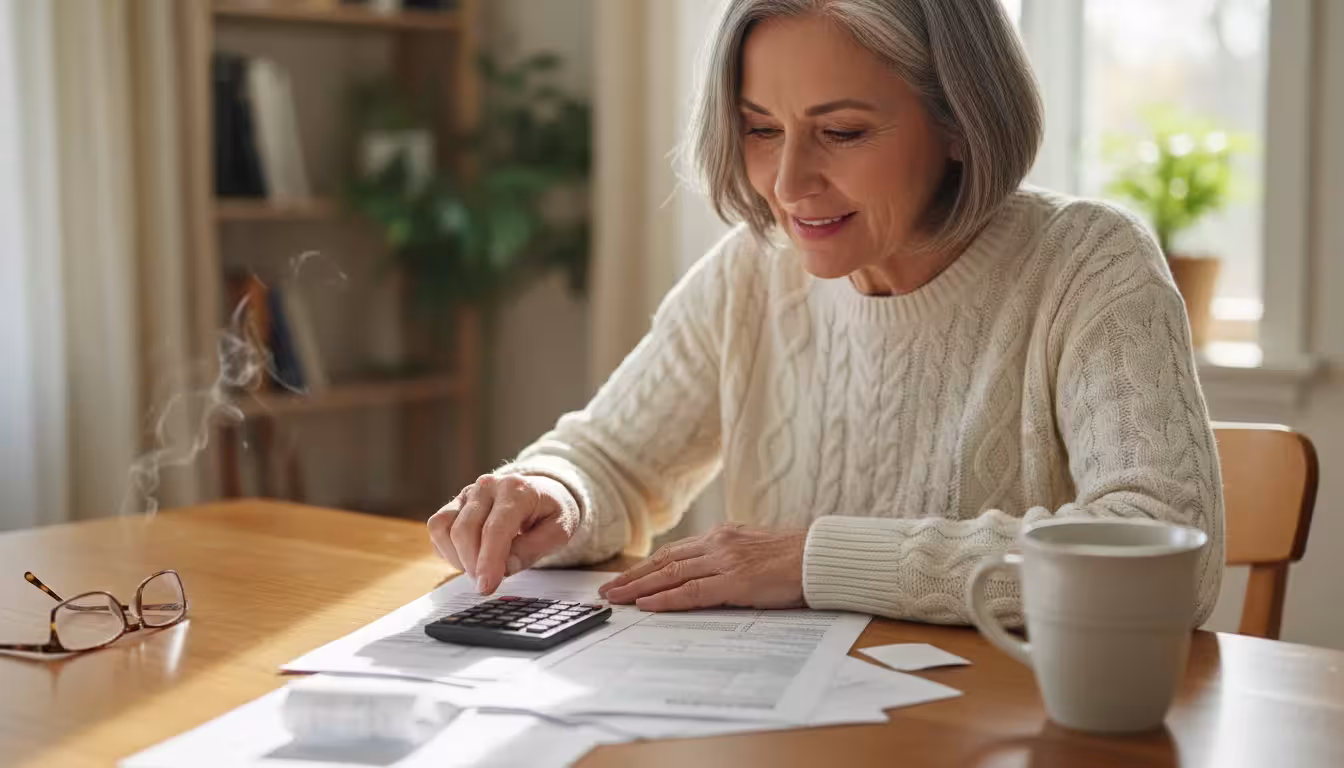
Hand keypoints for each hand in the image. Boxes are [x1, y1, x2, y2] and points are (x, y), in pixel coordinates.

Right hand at [427, 474, 579, 594]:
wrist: (542, 494)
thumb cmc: (549, 513)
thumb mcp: (558, 532)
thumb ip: (533, 550)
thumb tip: (504, 569)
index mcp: (517, 490)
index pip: (495, 529)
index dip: (488, 561)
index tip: (486, 587)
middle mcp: (488, 486)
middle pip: (465, 530)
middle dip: (472, 564)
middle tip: (487, 584)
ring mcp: (468, 493)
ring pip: (445, 528)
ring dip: (457, 557)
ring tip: (479, 569)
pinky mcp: (455, 503)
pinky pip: (438, 528)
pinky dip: (447, 550)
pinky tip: (469, 557)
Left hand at [597, 524, 806, 610]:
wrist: (820, 558)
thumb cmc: (793, 558)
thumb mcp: (753, 550)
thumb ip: (729, 558)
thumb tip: (708, 573)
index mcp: (722, 536)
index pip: (674, 552)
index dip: (646, 566)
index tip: (625, 578)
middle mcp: (718, 544)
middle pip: (665, 561)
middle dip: (633, 577)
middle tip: (608, 590)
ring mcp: (725, 561)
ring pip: (671, 574)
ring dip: (640, 588)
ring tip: (617, 598)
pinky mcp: (736, 581)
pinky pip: (693, 591)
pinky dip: (666, 598)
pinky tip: (647, 604)